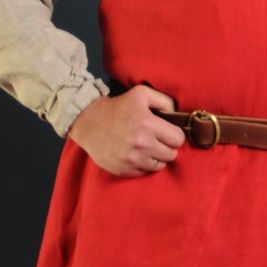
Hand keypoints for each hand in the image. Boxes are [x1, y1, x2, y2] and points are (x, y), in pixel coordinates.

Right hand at [68, 85, 185, 177]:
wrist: (89, 122)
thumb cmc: (118, 107)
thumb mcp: (141, 93)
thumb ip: (165, 100)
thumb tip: (178, 114)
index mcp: (147, 124)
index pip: (178, 139)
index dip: (174, 135)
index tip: (167, 132)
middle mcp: (140, 144)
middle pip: (172, 154)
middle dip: (167, 146)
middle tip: (157, 140)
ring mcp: (131, 159)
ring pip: (160, 166)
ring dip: (156, 157)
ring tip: (146, 147)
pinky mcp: (123, 170)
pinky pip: (145, 172)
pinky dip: (143, 165)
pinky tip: (136, 154)